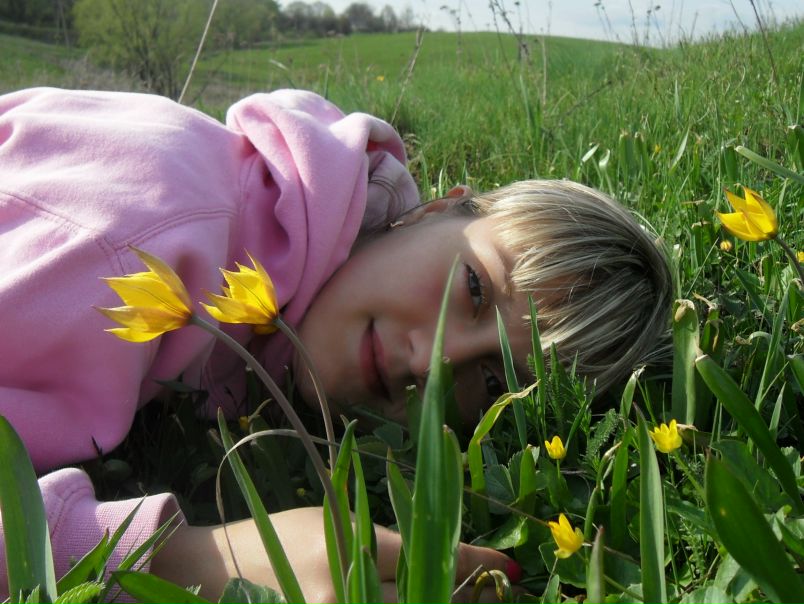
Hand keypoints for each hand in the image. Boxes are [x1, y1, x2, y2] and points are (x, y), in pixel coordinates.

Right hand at [151, 506, 518, 602]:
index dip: (480, 565)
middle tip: (500, 592)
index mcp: (354, 545)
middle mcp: (349, 593)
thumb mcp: (336, 523)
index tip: (511, 570)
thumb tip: (446, 554)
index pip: (438, 557)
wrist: (215, 576)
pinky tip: (413, 601)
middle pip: (436, 602)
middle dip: (475, 598)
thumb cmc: (281, 538)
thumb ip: (387, 545)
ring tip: (466, 599)